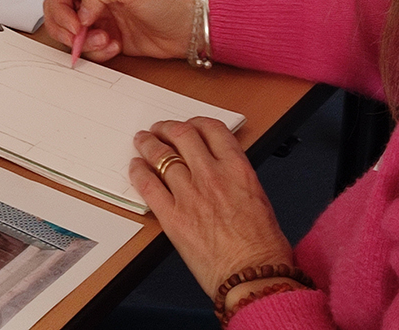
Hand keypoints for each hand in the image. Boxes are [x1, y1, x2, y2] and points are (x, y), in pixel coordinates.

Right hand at [42, 0, 194, 62]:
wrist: (185, 29)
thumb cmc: (166, 1)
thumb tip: (80, 13)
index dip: (60, 8)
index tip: (74, 24)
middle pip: (58, 12)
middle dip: (65, 28)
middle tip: (79, 37)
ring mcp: (98, 18)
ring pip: (70, 34)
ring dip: (83, 42)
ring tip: (107, 41)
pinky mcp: (105, 38)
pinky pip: (86, 48)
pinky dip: (96, 52)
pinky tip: (115, 47)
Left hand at [129, 118, 292, 295]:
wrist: (253, 276)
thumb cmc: (262, 247)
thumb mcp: (258, 198)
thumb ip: (236, 178)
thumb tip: (219, 171)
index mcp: (238, 169)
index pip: (212, 129)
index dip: (195, 123)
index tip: (188, 125)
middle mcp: (212, 175)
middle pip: (181, 135)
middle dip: (166, 128)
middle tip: (159, 130)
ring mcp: (189, 194)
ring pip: (160, 155)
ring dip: (148, 144)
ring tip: (142, 142)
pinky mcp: (171, 216)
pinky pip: (148, 185)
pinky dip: (138, 172)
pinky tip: (136, 168)